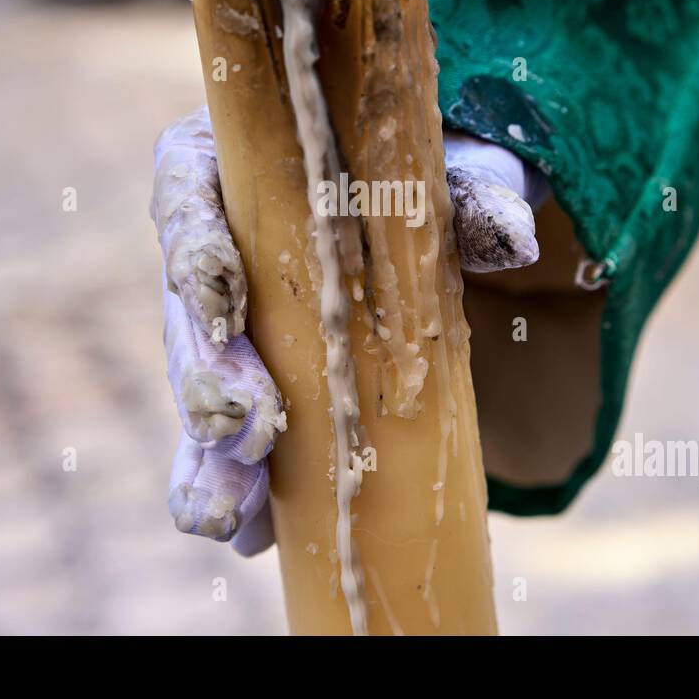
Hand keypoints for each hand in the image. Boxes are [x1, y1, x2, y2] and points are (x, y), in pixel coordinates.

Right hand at [151, 106, 545, 553]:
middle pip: (187, 305)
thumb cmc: (435, 189)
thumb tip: (512, 236)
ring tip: (229, 510)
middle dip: (205, 370)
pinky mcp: (249, 395)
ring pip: (198, 388)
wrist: (446, 250)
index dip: (193, 240)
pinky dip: (227, 490)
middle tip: (247, 421)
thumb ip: (480, 188)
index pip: (191, 186)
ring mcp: (228, 330)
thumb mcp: (463, 175)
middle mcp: (220, 247)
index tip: (224, 288)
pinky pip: (221, 447)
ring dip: (208, 451)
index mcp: (242, 165)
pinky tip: (248, 533)